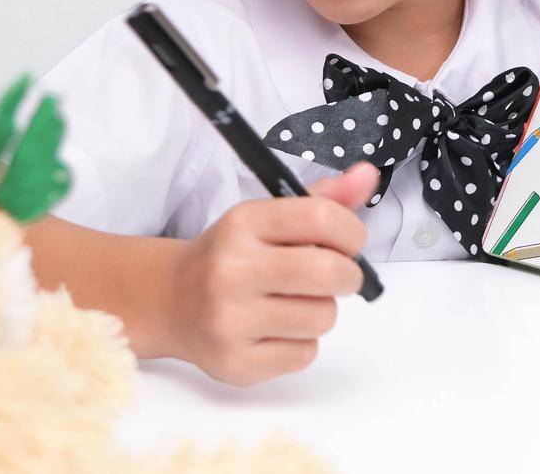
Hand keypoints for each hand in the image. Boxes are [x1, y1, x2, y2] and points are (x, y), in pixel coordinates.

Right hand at [168, 162, 379, 385]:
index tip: (350, 241)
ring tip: (296, 302)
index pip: (321, 218)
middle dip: (348, 276)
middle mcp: (231, 269)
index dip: (351, 231)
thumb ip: (322, 199)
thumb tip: (367, 176)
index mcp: (243, 223)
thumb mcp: (267, 217)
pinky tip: (276, 329)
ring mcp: (229, 320)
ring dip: (322, 310)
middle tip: (337, 276)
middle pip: (327, 273)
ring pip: (322, 318)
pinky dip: (302, 343)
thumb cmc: (231, 256)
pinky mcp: (235, 362)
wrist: (171, 300)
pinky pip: (304, 354)